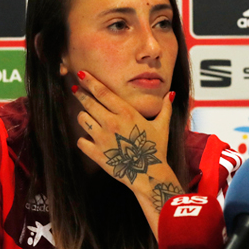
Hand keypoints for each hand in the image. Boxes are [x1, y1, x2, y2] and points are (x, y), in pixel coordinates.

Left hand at [70, 68, 173, 189]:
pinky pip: (80, 141)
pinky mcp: (96, 153)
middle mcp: (111, 123)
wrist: (149, 174)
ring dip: (83, 116)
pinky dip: (84, 139)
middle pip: (88, 102)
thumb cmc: (156, 149)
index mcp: (126, 113)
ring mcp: (102, 138)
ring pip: (82, 119)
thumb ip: (165, 108)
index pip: (102, 92)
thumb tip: (171, 94)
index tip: (81, 74)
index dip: (90, 81)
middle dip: (81, 94)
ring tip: (87, 117)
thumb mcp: (162, 126)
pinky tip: (90, 139)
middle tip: (76, 90)